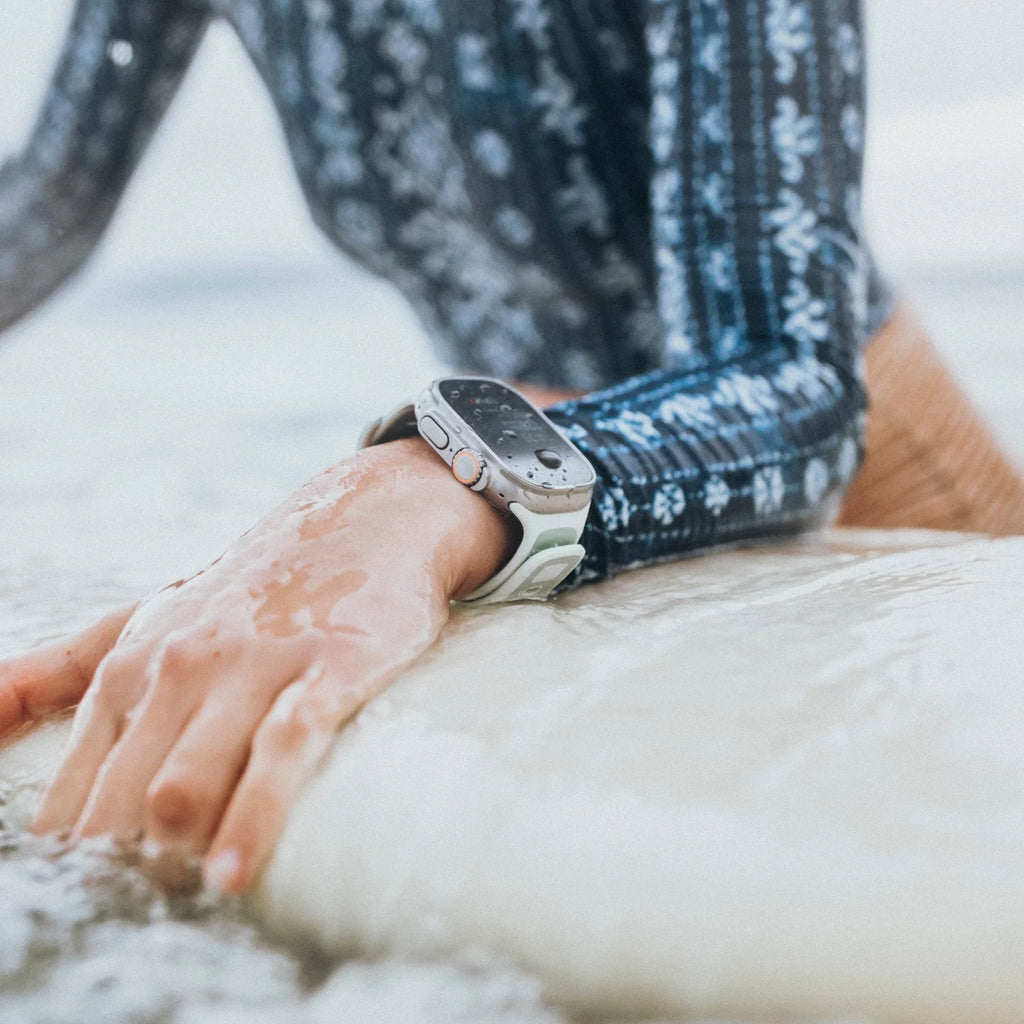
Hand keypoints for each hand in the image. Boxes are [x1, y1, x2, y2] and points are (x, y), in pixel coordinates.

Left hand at [0, 438, 515, 891]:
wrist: (359, 522)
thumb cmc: (245, 589)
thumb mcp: (142, 619)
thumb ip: (54, 670)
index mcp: (128, 667)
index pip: (75, 791)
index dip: (77, 856)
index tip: (94, 900)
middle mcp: (180, 668)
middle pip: (121, 800)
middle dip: (121, 867)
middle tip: (145, 912)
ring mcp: (253, 666)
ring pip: (186, 779)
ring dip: (171, 856)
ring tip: (180, 903)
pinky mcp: (327, 668)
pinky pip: (280, 749)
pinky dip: (253, 816)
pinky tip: (233, 871)